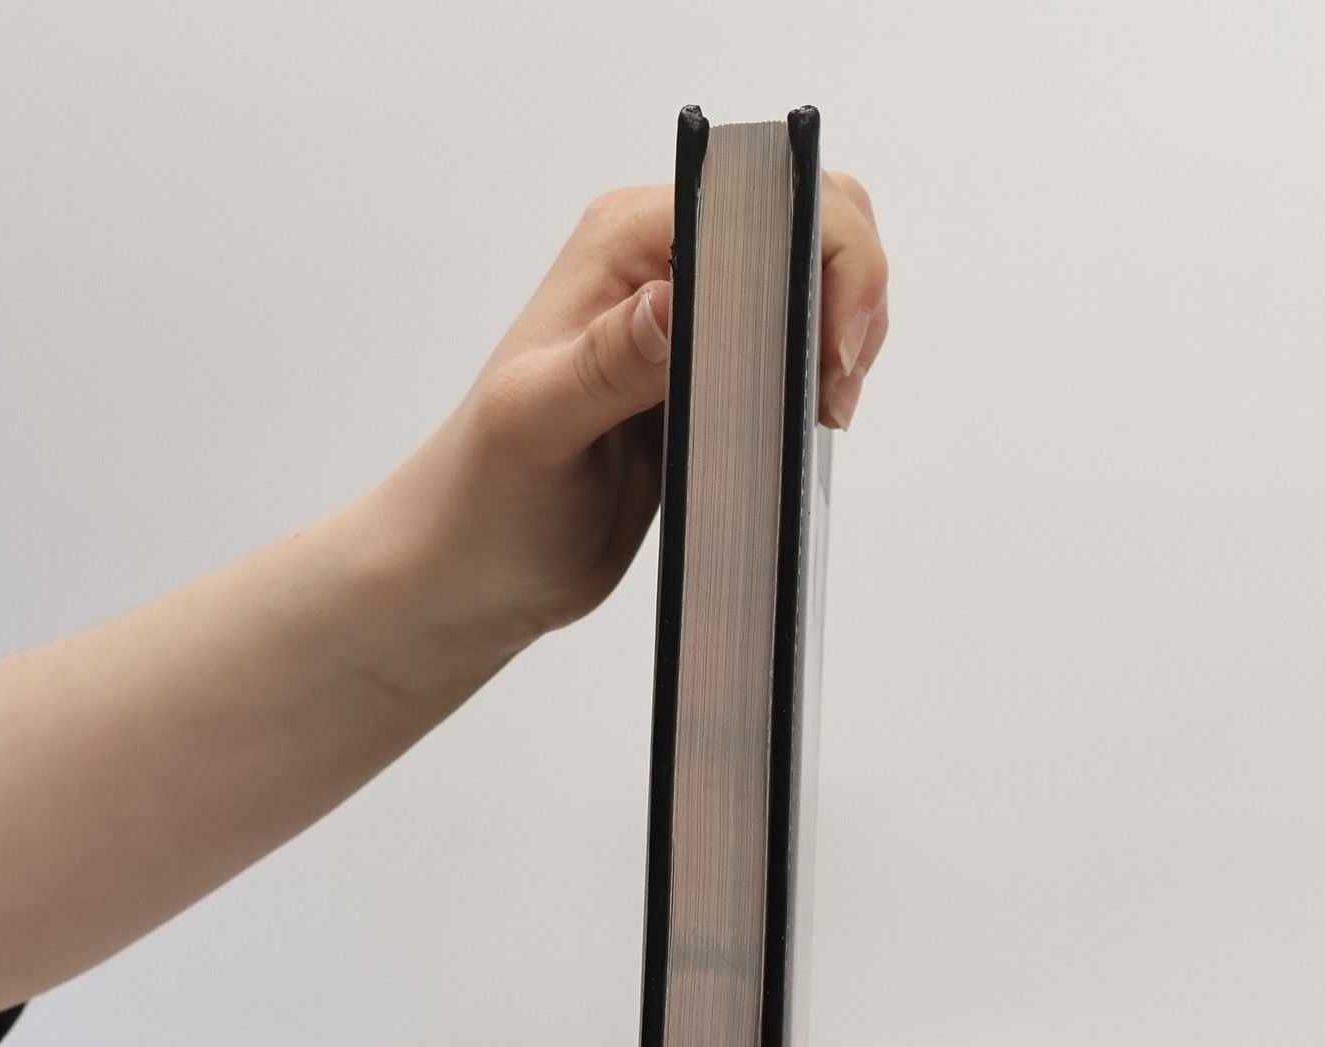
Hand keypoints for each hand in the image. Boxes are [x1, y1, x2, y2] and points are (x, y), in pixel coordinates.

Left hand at [367, 169, 889, 661]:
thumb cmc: (483, 497)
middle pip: (807, 222)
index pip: (759, 198)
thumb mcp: (535, 427)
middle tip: (834, 386)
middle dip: (850, 292)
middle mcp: (663, 266)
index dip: (823, 257)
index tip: (829, 350)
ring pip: (813, 285)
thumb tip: (675, 303)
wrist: (474, 569)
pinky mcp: (713, 383)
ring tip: (823, 410)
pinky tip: (806, 426)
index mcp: (623, 245)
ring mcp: (694, 324)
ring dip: (843, 340)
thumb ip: (607, 362)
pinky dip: (823, 379)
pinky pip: (796, 351)